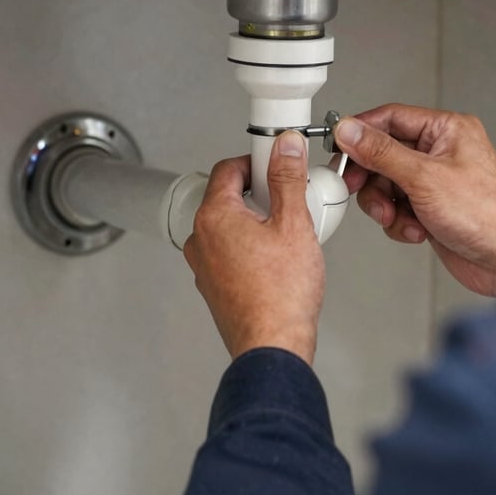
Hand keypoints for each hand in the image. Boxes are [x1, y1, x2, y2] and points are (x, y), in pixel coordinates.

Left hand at [184, 131, 324, 365]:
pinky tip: (278, 262)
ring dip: (255, 223)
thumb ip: (288, 180)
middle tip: (288, 203)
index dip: (255, 161)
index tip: (275, 164)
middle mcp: (201, 240)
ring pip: (229, 228)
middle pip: (227, 198)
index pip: (227, 169)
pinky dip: (250, 248)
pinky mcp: (214, 287)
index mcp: (214, 218)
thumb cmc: (281, 295)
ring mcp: (204, 266)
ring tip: (287, 236)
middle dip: (258, 194)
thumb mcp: (294, 224)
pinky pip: (230, 254)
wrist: (273, 346)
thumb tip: (286, 148)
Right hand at [335, 105, 495, 298]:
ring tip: (396, 217)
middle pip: (383, 154)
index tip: (339, 147)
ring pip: (386, 184)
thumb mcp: (423, 178)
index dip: (361, 132)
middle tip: (357, 188)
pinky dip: (400, 221)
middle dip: (371, 178)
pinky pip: (397, 207)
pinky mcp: (431, 208)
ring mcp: (435, 182)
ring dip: (385, 205)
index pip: (391, 118)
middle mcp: (441, 152)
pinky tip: (415, 230)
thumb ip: (381, 152)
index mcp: (447, 130)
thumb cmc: (488, 216)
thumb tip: (350, 130)